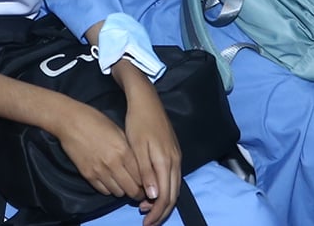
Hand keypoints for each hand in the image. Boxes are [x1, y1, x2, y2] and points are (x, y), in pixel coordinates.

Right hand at [51, 101, 144, 204]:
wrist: (70, 121)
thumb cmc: (95, 121)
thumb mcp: (118, 131)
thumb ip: (129, 150)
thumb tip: (139, 166)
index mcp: (123, 151)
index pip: (142, 177)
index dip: (146, 183)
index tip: (147, 183)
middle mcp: (113, 164)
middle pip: (132, 190)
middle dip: (137, 192)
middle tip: (138, 190)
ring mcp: (99, 171)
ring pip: (118, 193)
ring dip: (123, 190)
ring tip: (123, 184)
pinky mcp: (88, 175)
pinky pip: (103, 191)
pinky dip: (109, 188)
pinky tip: (110, 181)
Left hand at [121, 87, 181, 225]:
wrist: (147, 100)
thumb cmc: (138, 122)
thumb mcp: (137, 148)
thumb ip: (146, 172)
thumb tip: (154, 196)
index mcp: (165, 162)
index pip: (165, 196)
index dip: (156, 211)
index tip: (145, 222)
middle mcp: (175, 161)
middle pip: (173, 195)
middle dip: (161, 211)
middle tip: (147, 222)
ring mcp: (176, 156)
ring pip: (174, 187)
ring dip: (163, 202)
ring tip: (148, 210)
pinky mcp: (174, 152)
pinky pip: (173, 178)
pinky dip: (165, 190)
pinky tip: (154, 192)